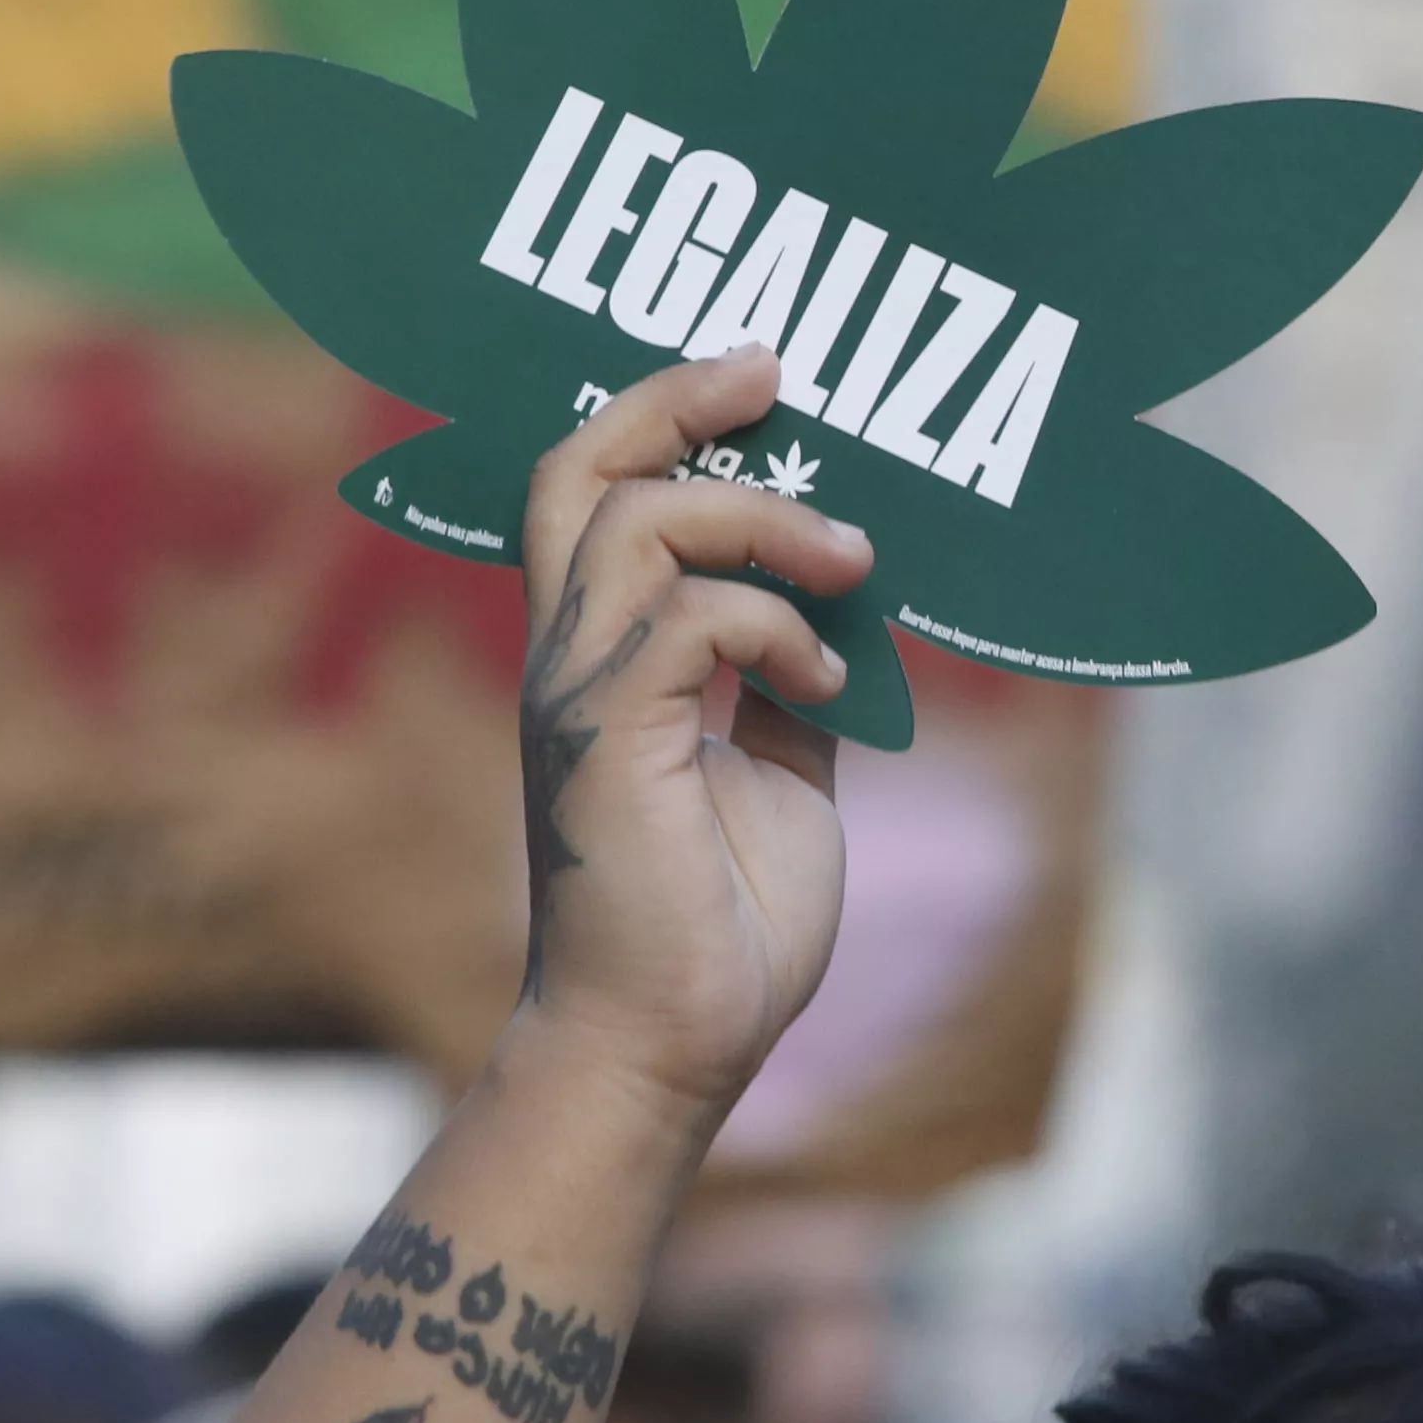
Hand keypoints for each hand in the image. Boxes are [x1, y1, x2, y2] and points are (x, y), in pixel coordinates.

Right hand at [499, 349, 869, 1129]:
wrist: (672, 1049)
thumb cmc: (720, 930)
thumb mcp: (786, 777)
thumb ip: (791, 690)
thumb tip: (849, 622)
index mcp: (602, 658)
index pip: (593, 487)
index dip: (662, 413)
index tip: (763, 379)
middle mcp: (572, 660)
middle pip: (576, 466)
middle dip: (670, 398)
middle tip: (773, 372)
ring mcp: (580, 698)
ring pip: (634, 521)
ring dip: (760, 519)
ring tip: (850, 563)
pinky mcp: (611, 744)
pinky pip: (684, 621)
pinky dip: (773, 626)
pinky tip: (827, 680)